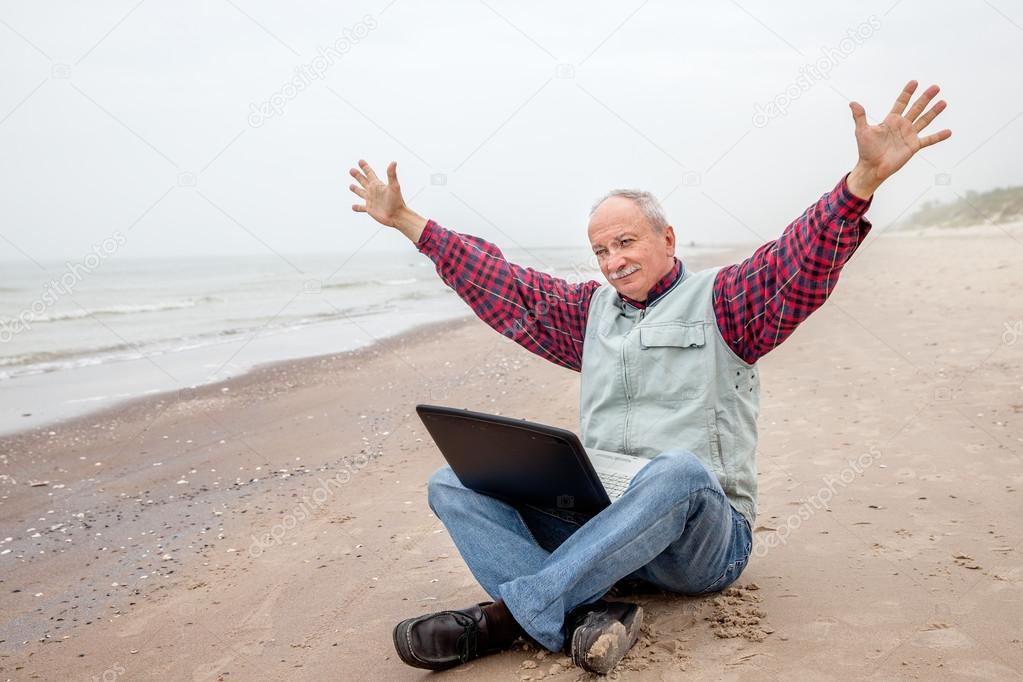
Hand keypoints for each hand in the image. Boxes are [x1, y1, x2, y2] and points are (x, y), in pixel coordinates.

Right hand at [348, 159, 426, 239]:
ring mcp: (371, 200)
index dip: (365, 167)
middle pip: (363, 181)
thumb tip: (394, 162)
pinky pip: (361, 207)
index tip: (360, 161)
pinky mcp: (370, 209)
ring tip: (351, 186)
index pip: (370, 173)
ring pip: (361, 193)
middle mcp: (374, 191)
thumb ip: (392, 174)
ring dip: (356, 189)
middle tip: (351, 170)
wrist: (398, 216)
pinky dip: (357, 207)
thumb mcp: (394, 186)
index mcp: (377, 185)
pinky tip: (353, 207)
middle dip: (358, 175)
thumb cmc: (397, 202)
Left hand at [847, 80, 951, 198]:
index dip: (907, 93)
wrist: (872, 167)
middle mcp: (902, 126)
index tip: (914, 82)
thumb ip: (860, 116)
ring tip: (943, 102)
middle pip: (916, 108)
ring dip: (934, 112)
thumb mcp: (862, 131)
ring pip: (924, 120)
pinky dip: (938, 136)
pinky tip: (948, 132)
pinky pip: (928, 140)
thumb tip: (852, 103)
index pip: (901, 103)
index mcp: (890, 120)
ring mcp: (909, 135)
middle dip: (925, 98)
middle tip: (935, 87)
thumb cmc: (866, 150)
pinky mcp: (913, 147)